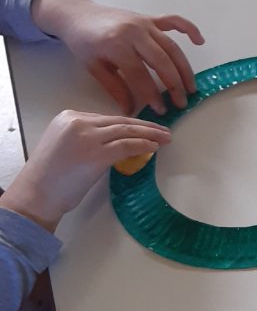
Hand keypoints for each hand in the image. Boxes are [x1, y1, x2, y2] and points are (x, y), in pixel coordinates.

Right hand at [3, 109, 171, 230]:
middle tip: (164, 130)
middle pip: (119, 122)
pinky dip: (143, 145)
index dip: (131, 123)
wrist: (37, 193)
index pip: (107, 118)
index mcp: (68, 117)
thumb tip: (113, 140)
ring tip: (165, 138)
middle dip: (146, 126)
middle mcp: (78, 122)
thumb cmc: (50, 176)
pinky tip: (154, 148)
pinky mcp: (97, 154)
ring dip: (150, 134)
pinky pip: (127, 146)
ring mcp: (88, 137)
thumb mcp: (64, 144)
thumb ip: (85, 137)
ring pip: (127, 131)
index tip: (146, 127)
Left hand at [31, 0, 203, 114]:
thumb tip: (131, 111)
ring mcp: (144, 23)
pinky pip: (173, 21)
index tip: (161, 110)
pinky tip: (200, 41)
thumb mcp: (95, 68)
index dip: (152, 94)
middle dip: (174, 84)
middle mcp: (134, 32)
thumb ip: (116, 88)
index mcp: (117, 45)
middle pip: (161, 61)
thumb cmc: (84, 43)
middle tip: (181, 102)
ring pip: (171, 47)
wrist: (78, 15)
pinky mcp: (149, 18)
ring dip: (184, 68)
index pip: (140, 74)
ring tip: (191, 87)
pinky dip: (189, 29)